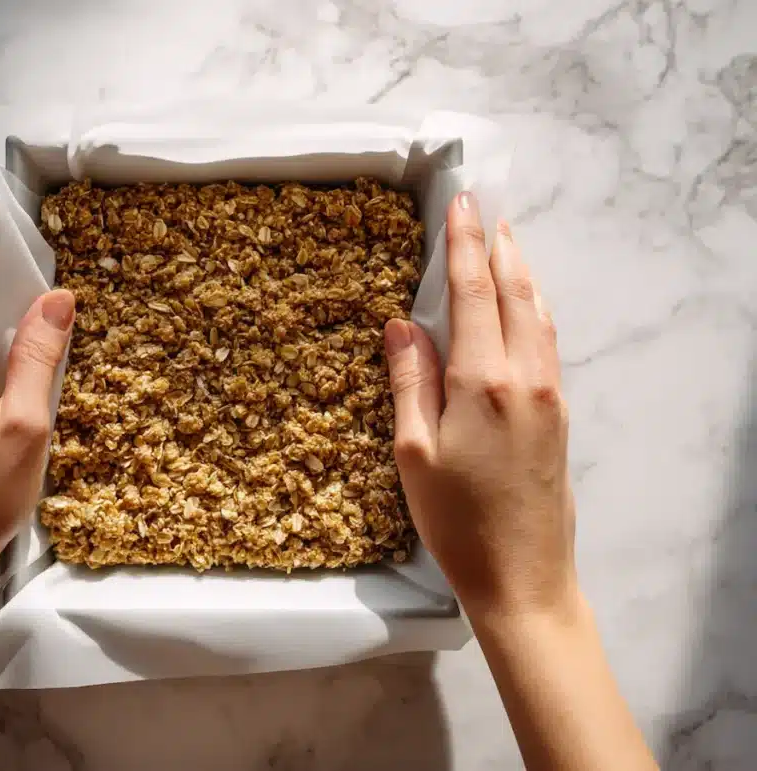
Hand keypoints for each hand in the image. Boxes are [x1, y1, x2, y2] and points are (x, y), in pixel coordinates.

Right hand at [385, 191, 575, 623]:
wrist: (525, 578)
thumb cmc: (457, 522)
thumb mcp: (414, 454)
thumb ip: (411, 382)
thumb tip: (401, 325)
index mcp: (484, 382)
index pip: (473, 294)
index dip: (463, 245)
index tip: (462, 204)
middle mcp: (526, 378)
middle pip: (515, 293)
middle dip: (499, 247)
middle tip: (487, 209)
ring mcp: (550, 396)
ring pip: (539, 315)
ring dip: (521, 273)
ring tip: (506, 243)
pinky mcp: (559, 415)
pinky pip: (548, 342)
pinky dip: (535, 309)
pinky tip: (526, 306)